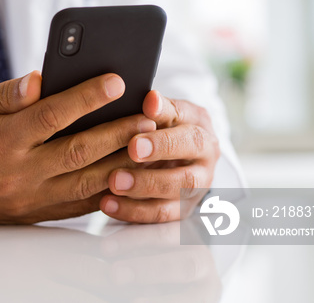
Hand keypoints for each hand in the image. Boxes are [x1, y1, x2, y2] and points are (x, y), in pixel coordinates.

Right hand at [0, 71, 155, 223]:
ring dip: (120, 163)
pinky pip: (75, 205)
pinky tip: (125, 175)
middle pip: (78, 151)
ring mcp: (27, 198)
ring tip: (147, 144)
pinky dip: (103, 191)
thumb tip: (41, 79)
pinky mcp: (31, 213)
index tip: (116, 81)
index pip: (52, 116)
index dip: (87, 97)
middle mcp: (18, 172)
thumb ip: (8, 94)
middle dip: (118, 132)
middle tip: (149, 115)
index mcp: (1, 140)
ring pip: (84, 182)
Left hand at [99, 90, 220, 222]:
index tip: (144, 118)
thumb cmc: (159, 125)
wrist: (173, 150)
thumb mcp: (161, 111)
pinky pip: (160, 215)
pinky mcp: (182, 209)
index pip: (188, 126)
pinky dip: (133, 211)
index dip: (166, 121)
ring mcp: (197, 187)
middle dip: (160, 154)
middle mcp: (205, 158)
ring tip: (113, 181)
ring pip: (177, 190)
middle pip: (189, 153)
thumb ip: (156, 108)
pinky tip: (107, 204)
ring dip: (143, 186)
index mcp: (200, 126)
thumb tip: (150, 99)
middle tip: (132, 150)